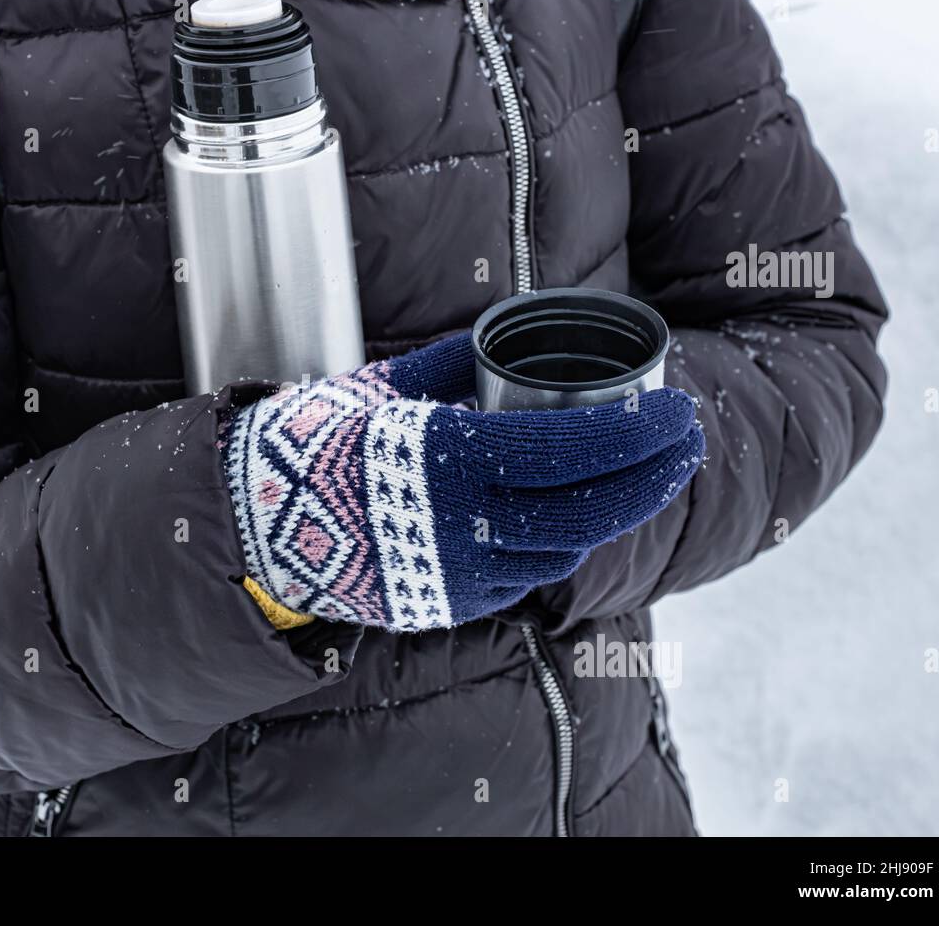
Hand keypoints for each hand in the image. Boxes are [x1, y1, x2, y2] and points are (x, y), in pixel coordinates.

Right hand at [221, 333, 703, 630]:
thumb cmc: (314, 442)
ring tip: (641, 477)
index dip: (636, 435)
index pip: (571, 449)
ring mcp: (459, 575)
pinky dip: (561, 545)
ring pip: (566, 549)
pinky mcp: (451, 605)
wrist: (252, 526)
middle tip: (686, 443)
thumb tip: (511, 332)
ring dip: (614, 512)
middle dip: (653, 476)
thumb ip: (454, 362)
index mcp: (448, 459)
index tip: (675, 412)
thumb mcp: (382, 384)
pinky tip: (575, 518)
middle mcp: (463, 525)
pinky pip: (528, 578)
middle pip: (589, 508)